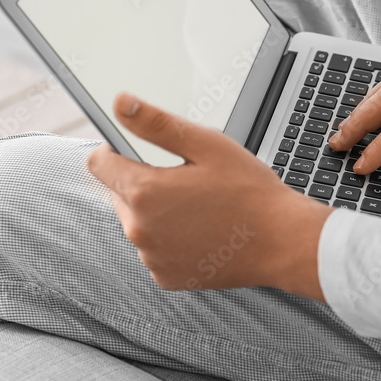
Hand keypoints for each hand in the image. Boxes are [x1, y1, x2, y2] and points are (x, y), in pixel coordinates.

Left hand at [87, 93, 332, 298]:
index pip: (99, 163)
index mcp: (144, 191)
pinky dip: (171, 240)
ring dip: (158, 213)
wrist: (281, 241)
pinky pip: (156, 250)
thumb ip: (157, 123)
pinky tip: (202, 231)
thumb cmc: (250, 192)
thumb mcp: (207, 145)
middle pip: (119, 194)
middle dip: (143, 182)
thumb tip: (120, 103)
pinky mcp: (167, 276)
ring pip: (139, 223)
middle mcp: (139, 229)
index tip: (139, 150)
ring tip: (200, 207)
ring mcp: (152, 257)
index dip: (116, 150)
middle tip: (187, 180)